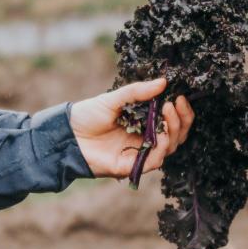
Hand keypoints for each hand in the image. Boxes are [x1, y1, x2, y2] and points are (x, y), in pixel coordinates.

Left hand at [69, 78, 194, 179]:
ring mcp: (138, 154)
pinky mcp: (130, 167)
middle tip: (174, 104)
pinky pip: (154, 162)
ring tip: (166, 113)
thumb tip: (163, 82)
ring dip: (172, 132)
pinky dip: (160, 149)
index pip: (171, 122)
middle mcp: (144, 140)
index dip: (181, 112)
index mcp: (144, 124)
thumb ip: (137, 92)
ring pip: (168, 149)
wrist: (66, 134)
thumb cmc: (87, 116)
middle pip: (175, 136)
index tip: (180, 97)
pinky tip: (160, 134)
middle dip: (180, 121)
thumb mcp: (113, 99)